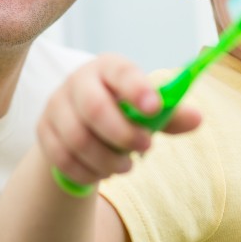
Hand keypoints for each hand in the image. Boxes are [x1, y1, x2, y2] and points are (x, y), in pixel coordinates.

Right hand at [39, 54, 200, 188]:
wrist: (83, 123)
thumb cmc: (123, 111)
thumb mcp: (147, 109)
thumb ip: (170, 114)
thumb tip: (197, 118)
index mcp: (108, 68)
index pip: (120, 72)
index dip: (136, 89)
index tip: (154, 108)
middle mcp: (78, 81)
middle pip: (94, 108)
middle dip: (123, 135)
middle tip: (146, 148)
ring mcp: (56, 106)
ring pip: (78, 139)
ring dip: (107, 160)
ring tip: (126, 167)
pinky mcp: (43, 131)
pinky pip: (63, 159)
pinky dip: (87, 172)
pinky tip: (102, 173)